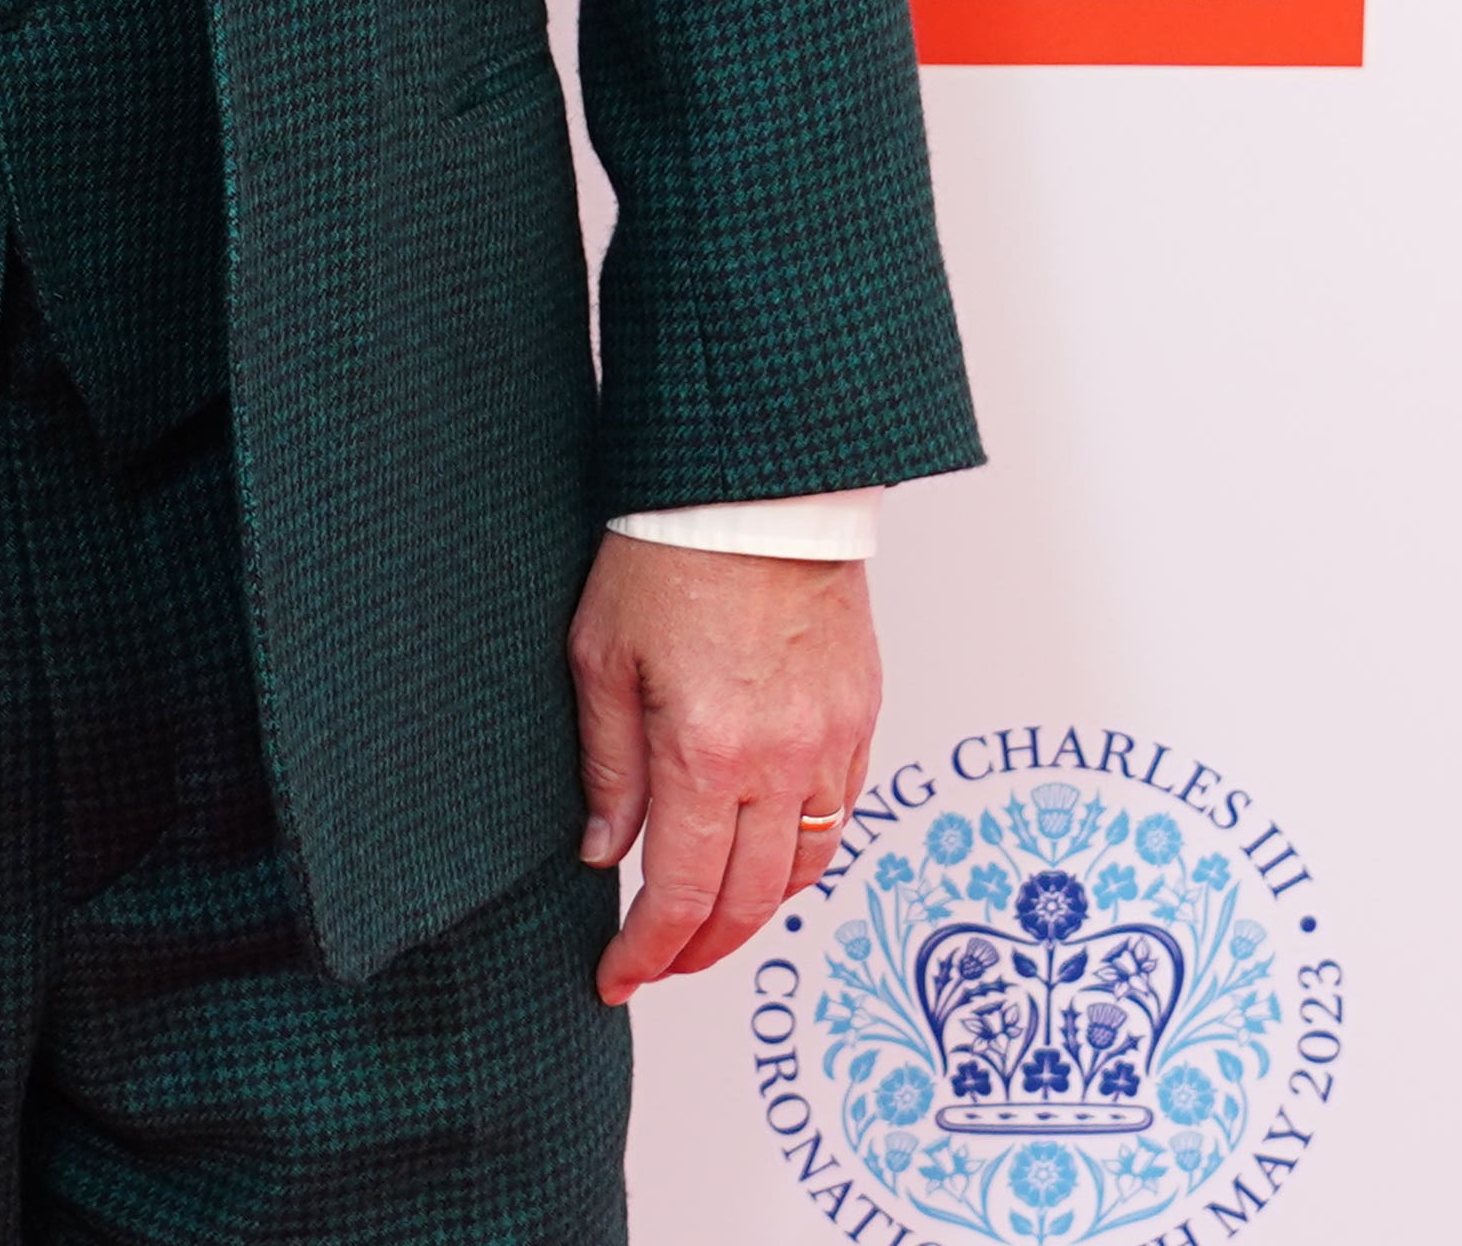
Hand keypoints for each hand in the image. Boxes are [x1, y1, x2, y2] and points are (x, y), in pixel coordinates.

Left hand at [567, 535, 878, 1004]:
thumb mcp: (601, 658)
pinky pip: (841, 810)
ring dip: (757, 911)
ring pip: (805, 867)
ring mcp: (831, 739)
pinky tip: (765, 851)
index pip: (683, 896)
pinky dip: (802, 850)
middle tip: (659, 965)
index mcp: (707, 753)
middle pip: (751, 902)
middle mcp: (781, 761)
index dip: (648, 953)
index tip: (617, 978)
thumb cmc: (668, 552)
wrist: (757, 482)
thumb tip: (604, 851)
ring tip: (710, 921)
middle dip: (700, 951)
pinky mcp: (860, 713)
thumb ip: (607, 766)